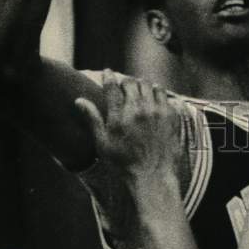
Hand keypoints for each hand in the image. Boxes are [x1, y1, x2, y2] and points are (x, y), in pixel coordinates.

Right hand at [75, 71, 182, 189]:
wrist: (153, 176)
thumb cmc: (124, 163)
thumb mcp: (103, 143)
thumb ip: (92, 119)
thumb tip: (79, 100)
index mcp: (119, 116)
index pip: (112, 86)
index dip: (109, 76)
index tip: (107, 72)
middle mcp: (138, 109)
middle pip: (131, 82)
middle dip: (125, 81)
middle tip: (123, 85)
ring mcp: (156, 110)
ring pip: (148, 85)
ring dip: (141, 84)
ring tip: (138, 90)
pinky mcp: (170, 114)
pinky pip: (163, 93)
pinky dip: (157, 92)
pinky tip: (153, 98)